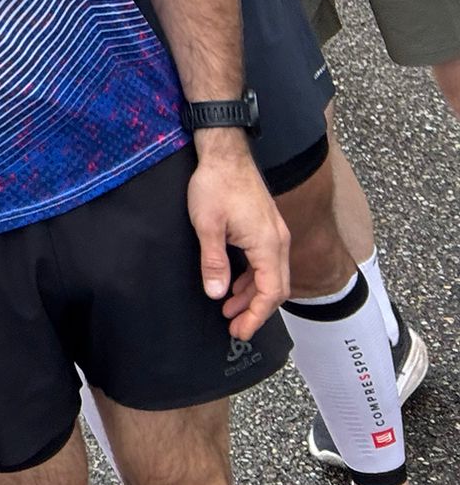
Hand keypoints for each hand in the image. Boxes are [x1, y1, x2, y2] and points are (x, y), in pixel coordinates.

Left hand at [187, 134, 289, 339]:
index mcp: (268, 244)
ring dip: (251, 294)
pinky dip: (251, 277)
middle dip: (255, 310)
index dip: (256, 315)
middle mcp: (278, 241)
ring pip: (270, 275)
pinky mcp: (266, 227)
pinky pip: (265, 261)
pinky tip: (233, 284)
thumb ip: (213, 262)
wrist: (225, 152)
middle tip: (235, 328)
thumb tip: (216, 294)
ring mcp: (274, 233)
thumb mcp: (207, 225)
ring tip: (228, 310)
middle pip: (275, 287)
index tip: (240, 332)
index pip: (270, 292)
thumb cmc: (215, 185)